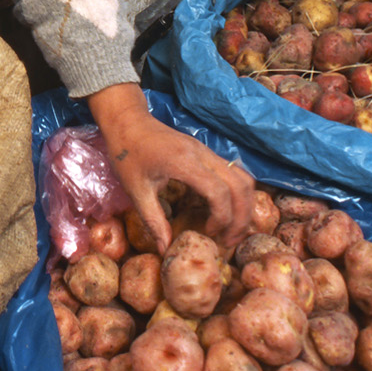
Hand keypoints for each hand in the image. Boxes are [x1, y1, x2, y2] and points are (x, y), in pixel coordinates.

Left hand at [87, 83, 253, 253]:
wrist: (127, 121)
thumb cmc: (127, 154)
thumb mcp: (136, 190)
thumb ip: (153, 221)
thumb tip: (165, 249)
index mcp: (184, 162)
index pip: (219, 192)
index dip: (221, 218)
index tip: (210, 233)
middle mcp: (202, 154)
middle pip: (240, 185)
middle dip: (241, 217)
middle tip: (229, 241)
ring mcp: (206, 151)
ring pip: (242, 177)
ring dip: (244, 205)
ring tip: (231, 229)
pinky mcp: (206, 152)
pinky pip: (232, 172)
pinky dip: (236, 193)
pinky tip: (224, 210)